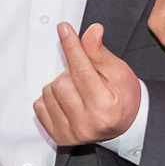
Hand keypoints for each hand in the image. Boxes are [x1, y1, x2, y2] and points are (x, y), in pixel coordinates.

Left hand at [34, 23, 142, 146]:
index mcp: (104, 107)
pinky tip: (66, 101)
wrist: (125, 125)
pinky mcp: (58, 137)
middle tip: (84, 77)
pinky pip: (39, 107)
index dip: (72, 46)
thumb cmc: (123, 97)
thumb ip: (99, 52)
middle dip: (70, 73)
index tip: (64, 28)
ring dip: (59, 85)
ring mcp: (71, 133)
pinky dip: (49, 99)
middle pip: (61, 82)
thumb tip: (92, 31)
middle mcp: (86, 124)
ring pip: (48, 93)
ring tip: (76, 90)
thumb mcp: (118, 71)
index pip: (82, 71)